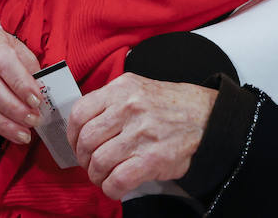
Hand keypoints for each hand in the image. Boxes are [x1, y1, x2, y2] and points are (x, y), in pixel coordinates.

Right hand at [0, 25, 41, 148]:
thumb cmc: (2, 52)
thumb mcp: (18, 49)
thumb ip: (29, 67)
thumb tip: (41, 92)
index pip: (4, 62)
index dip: (21, 84)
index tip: (36, 100)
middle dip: (15, 109)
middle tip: (33, 120)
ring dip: (3, 125)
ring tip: (22, 134)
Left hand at [66, 73, 216, 199]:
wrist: (205, 117)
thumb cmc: (169, 105)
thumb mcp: (136, 88)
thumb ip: (110, 101)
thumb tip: (83, 123)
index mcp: (121, 90)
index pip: (79, 113)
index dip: (71, 135)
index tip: (76, 144)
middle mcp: (128, 109)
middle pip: (86, 140)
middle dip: (83, 158)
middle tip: (89, 163)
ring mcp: (141, 134)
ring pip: (98, 162)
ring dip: (95, 175)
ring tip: (102, 176)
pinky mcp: (152, 159)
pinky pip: (118, 179)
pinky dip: (110, 188)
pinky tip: (114, 186)